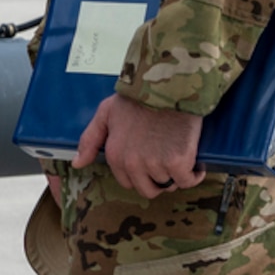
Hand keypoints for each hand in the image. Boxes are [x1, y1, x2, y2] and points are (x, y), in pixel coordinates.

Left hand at [73, 93, 205, 197]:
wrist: (167, 85)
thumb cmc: (138, 97)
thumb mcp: (106, 113)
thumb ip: (90, 139)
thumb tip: (78, 163)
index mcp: (115, 155)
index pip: (128, 181)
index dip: (140, 173)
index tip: (150, 159)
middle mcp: (133, 164)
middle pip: (148, 189)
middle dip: (157, 179)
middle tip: (166, 161)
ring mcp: (155, 165)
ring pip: (168, 185)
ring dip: (175, 175)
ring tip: (179, 155)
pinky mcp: (178, 162)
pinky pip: (188, 181)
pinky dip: (194, 175)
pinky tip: (196, 165)